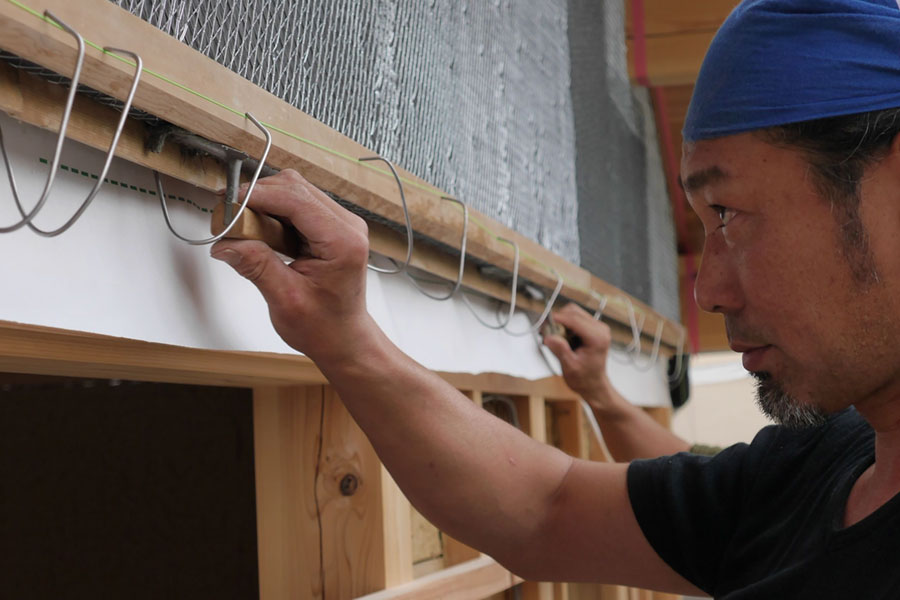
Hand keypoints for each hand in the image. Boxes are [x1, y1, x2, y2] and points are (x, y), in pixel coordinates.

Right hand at [209, 169, 374, 363]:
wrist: (343, 338)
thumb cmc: (325, 326)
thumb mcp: (286, 300)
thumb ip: (257, 266)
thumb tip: (226, 243)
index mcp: (343, 242)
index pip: (296, 199)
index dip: (258, 195)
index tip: (228, 204)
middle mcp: (347, 226)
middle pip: (295, 187)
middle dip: (258, 197)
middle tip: (229, 218)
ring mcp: (340, 223)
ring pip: (294, 191)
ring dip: (264, 204)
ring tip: (242, 228)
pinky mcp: (329, 226)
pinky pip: (296, 205)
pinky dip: (272, 212)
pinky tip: (260, 233)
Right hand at [542, 303, 613, 406]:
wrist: (594, 384)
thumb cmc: (585, 379)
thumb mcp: (570, 367)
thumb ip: (560, 350)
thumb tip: (548, 337)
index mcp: (597, 338)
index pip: (574, 319)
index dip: (557, 319)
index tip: (543, 325)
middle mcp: (600, 329)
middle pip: (573, 311)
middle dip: (558, 320)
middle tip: (546, 333)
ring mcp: (597, 327)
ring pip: (573, 313)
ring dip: (560, 322)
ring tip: (553, 337)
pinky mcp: (593, 328)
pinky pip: (575, 318)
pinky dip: (565, 325)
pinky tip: (561, 338)